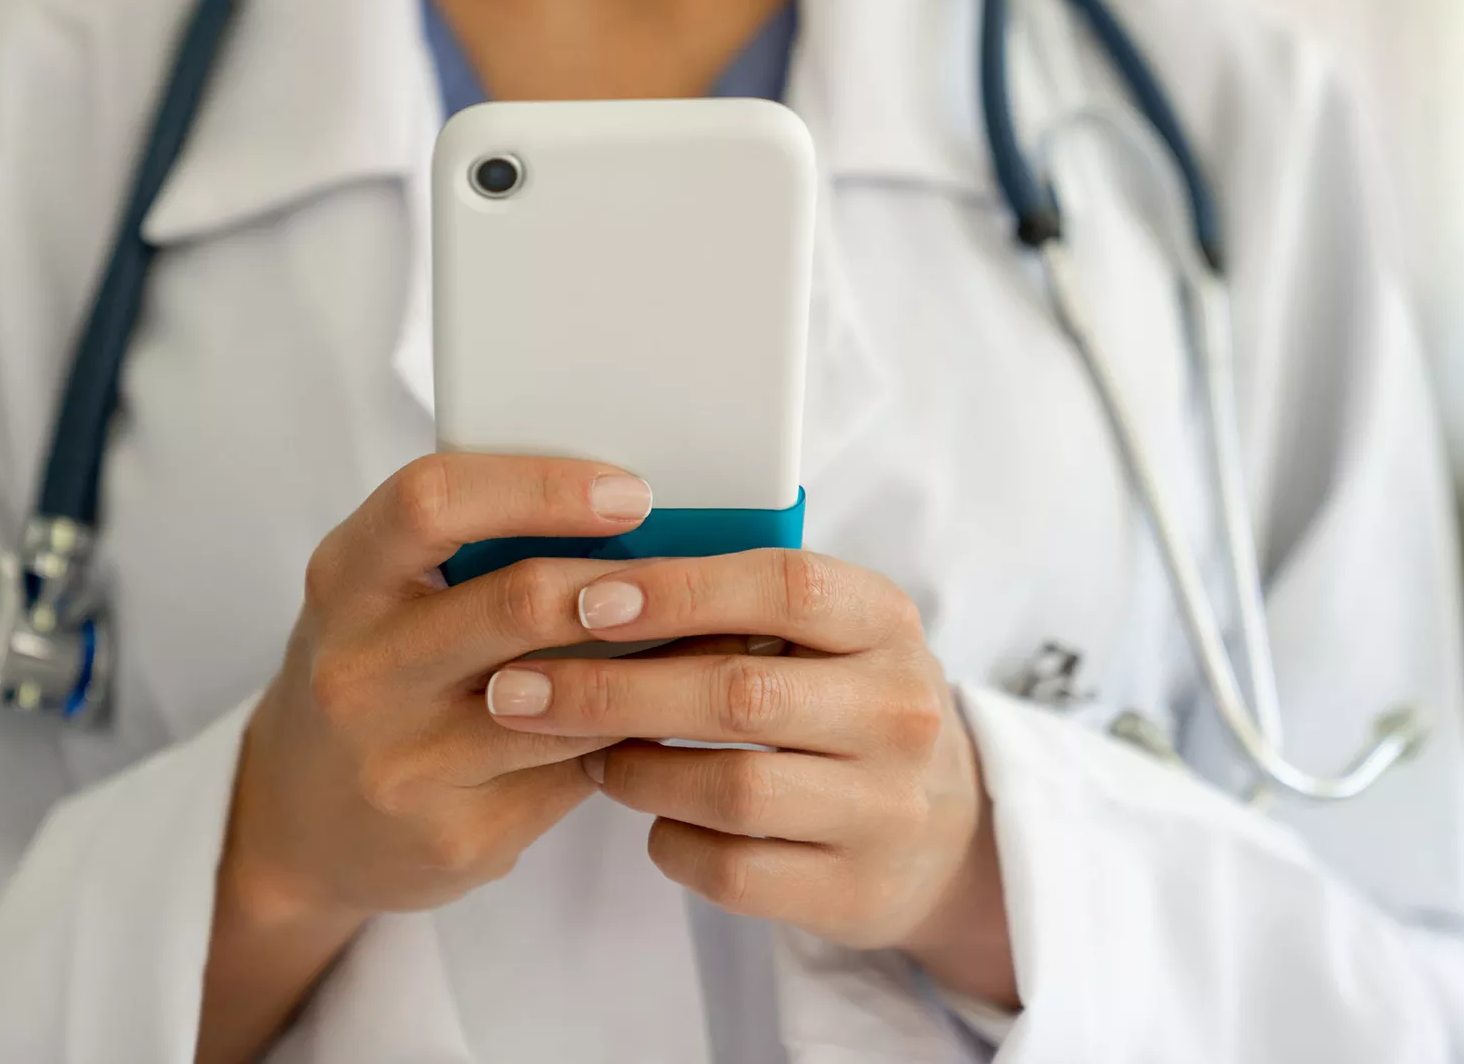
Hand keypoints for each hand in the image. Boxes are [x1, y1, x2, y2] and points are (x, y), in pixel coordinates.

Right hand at [199, 454, 657, 1062]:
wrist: (302, 821)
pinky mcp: (453, 837)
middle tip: (698, 574)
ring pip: (564, 701)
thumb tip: (632, 508)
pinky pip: (571, 775)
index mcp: (344, 579)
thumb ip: (469, 549)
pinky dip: (630, 737)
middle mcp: (359, 670)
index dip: (540, 488)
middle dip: (626, 585)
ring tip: (716, 635)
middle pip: (517, 604)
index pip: (432, 501)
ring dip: (652, 665)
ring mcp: (402, 763)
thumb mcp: (383, 593)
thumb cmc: (375, 673)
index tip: (632, 492)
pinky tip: (669, 712)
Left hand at [481, 549, 1017, 1007]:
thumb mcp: (823, 634)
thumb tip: (586, 572)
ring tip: (583, 751)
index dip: (679, 591)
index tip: (586, 599)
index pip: (784, 587)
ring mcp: (886, 809)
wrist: (944, 830)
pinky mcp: (855, 892)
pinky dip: (670, 841)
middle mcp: (901, 711)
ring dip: (633, 770)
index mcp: (886, 621)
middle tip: (519, 689)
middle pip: (739, 694)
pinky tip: (650, 816)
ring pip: (730, 789)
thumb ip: (734, 599)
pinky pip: (733, 871)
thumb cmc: (839, 702)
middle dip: (612, 690)